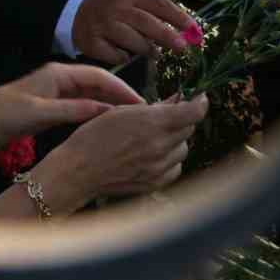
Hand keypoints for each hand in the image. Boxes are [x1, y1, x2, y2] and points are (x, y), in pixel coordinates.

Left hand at [0, 64, 143, 146]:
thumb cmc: (5, 113)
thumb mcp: (42, 113)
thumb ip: (74, 110)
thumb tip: (108, 111)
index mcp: (59, 73)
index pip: (100, 76)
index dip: (122, 89)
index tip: (141, 104)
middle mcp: (60, 79)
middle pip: (98, 85)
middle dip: (120, 98)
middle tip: (143, 115)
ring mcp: (56, 93)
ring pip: (91, 97)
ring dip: (109, 107)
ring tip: (131, 122)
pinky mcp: (51, 107)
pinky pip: (81, 108)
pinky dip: (95, 115)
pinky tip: (107, 127)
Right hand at [46, 93, 209, 201]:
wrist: (80, 170)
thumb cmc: (94, 136)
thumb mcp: (122, 111)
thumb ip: (153, 107)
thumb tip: (175, 100)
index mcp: (151, 123)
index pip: (193, 112)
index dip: (200, 102)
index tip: (199, 97)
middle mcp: (160, 146)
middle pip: (189, 129)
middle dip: (182, 119)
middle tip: (168, 116)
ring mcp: (159, 167)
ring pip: (183, 148)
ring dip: (175, 140)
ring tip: (156, 138)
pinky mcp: (155, 183)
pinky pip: (175, 167)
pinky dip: (170, 160)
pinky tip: (154, 155)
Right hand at [73, 0, 193, 63]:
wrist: (76, 11)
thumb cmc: (114, 8)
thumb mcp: (132, 1)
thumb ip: (155, 13)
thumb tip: (186, 31)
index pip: (159, 4)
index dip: (178, 16)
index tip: (194, 29)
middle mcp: (116, 8)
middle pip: (146, 22)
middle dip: (167, 35)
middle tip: (182, 47)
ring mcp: (103, 25)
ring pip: (132, 41)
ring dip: (147, 50)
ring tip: (154, 53)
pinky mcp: (92, 43)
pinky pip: (116, 56)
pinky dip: (123, 57)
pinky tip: (123, 54)